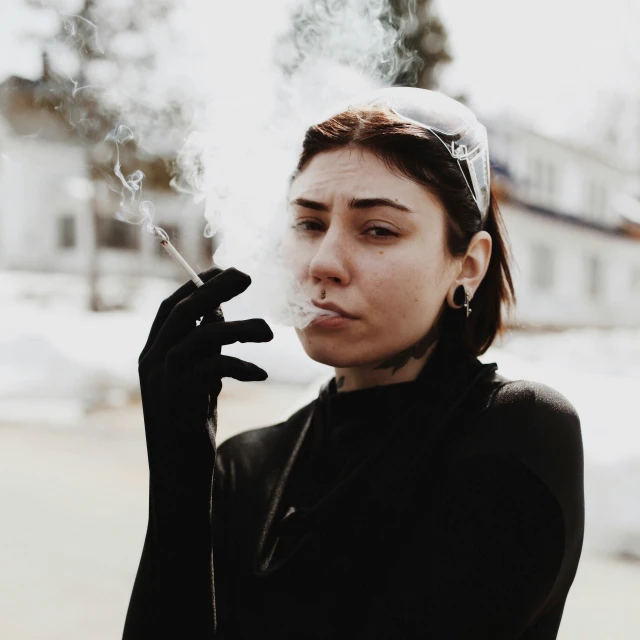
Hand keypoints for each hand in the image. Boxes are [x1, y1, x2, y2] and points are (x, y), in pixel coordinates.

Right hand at [138, 267, 273, 487]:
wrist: (177, 476)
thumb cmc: (190, 424)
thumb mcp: (197, 379)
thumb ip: (204, 347)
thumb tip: (221, 311)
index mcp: (152, 353)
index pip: (170, 306)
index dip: (197, 283)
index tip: (226, 270)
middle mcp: (152, 361)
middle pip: (183, 310)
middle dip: (215, 288)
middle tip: (247, 276)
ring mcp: (164, 380)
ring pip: (202, 336)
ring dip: (240, 328)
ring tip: (267, 333)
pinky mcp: (182, 399)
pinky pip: (216, 367)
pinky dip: (242, 365)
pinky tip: (260, 374)